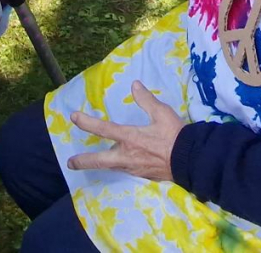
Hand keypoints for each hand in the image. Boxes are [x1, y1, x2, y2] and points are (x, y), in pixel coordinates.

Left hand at [67, 81, 182, 181]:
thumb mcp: (162, 113)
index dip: (87, 122)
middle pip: (99, 160)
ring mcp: (133, 167)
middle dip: (83, 161)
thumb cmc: (175, 135)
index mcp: (130, 137)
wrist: (190, 160)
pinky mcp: (141, 175)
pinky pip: (124, 170)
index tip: (73, 117)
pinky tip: (116, 165)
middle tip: (70, 163)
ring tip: (88, 164)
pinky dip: (115, 167)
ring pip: (110, 166)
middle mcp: (127, 155)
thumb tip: (134, 85)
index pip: (103, 129)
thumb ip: (146, 100)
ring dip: (98, 164)